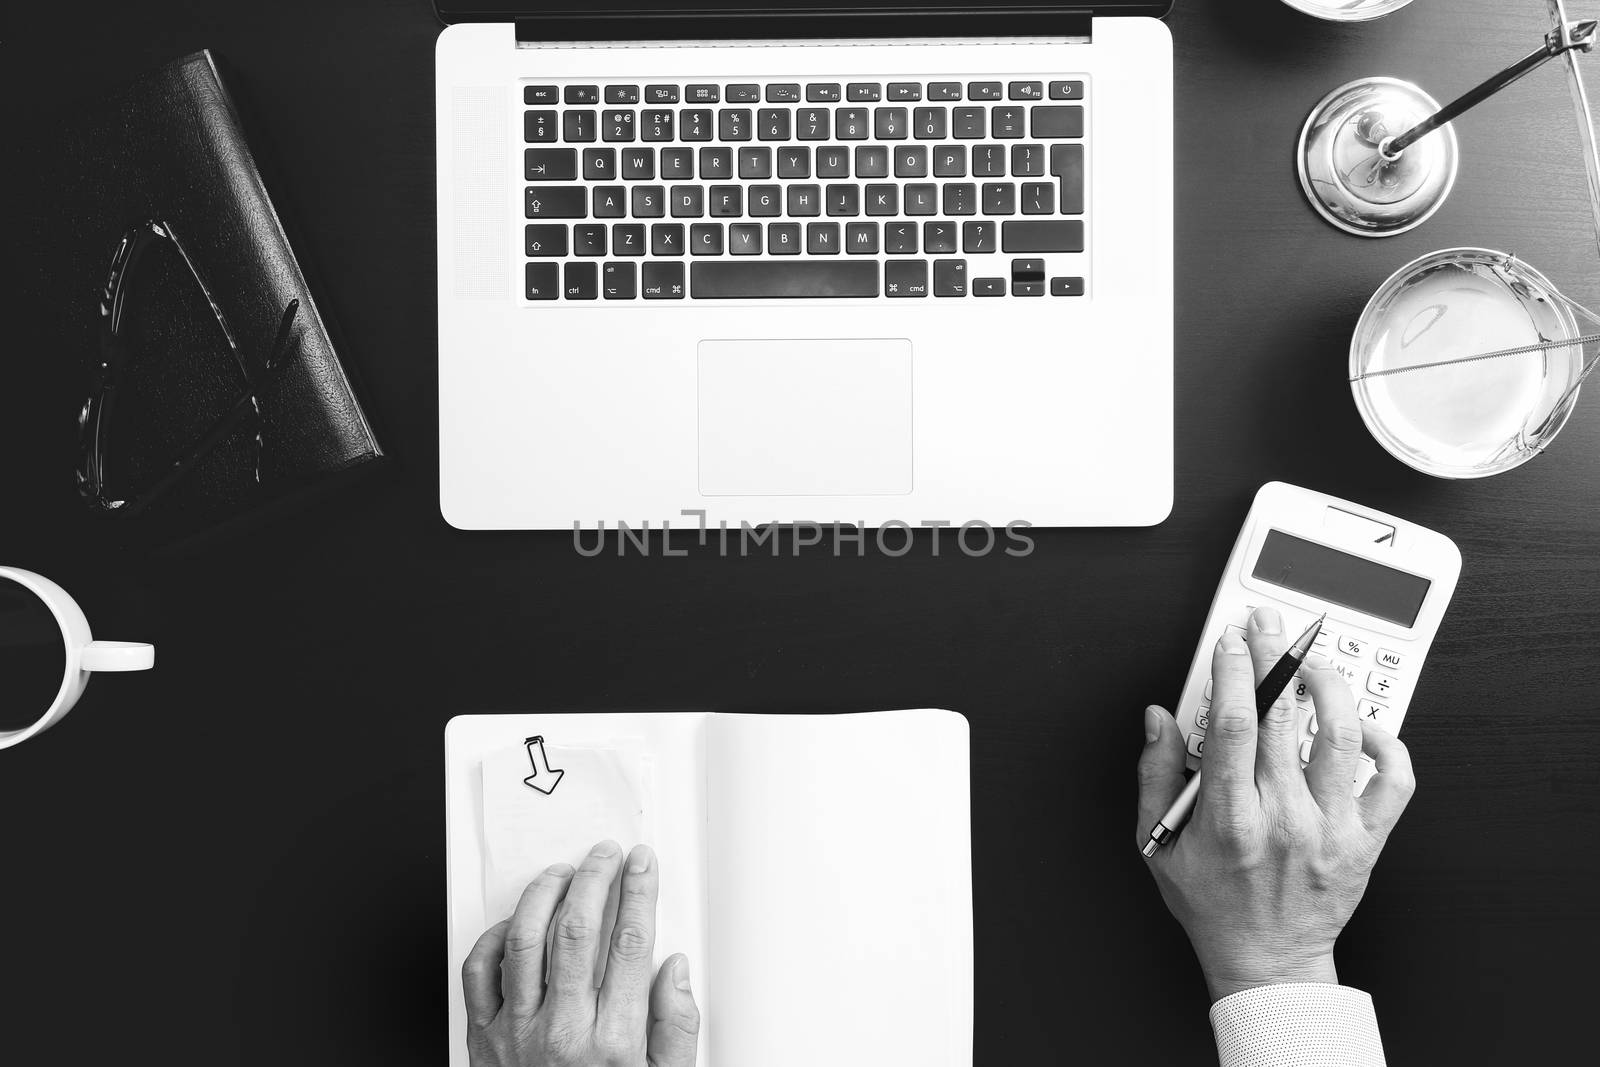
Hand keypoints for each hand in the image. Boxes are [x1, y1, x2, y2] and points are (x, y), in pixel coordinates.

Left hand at [462, 840, 699, 1065]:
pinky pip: (480, 971)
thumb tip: (674, 971)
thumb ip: (676, 1029)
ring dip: (545, 894)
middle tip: (605, 856)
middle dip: (594, 879)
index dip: (639, 892)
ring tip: (563, 872)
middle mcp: (561, 1033)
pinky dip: (496, 935)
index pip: (629, 944)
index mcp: (612, 1043)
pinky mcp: (483, 1037)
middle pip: (576, 931)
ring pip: (525, 940)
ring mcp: (516, 1033)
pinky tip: (518, 920)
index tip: (643, 865)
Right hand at [1136, 606, 1416, 1001]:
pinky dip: (1387, 743)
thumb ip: (1155, 775)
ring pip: (1344, 737)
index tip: (1230, 640)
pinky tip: (1366, 724)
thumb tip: (1159, 718)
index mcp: (1231, 820)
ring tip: (1314, 663)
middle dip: (1275, 657)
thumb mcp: (1158, 844)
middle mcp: (1287, 819)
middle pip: (1287, 718)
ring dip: (1330, 687)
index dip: (1233, 672)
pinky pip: (1395, 780)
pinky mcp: (1368, 840)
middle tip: (1269, 625)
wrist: (1268, 962)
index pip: (1235, 726)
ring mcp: (1334, 829)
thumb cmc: (1213, 904)